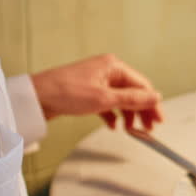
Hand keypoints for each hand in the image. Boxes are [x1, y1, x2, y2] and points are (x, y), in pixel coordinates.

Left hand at [30, 54, 162, 129]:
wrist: (37, 97)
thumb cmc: (65, 92)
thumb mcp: (104, 99)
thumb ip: (132, 99)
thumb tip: (155, 97)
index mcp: (113, 66)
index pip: (142, 85)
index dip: (152, 103)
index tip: (158, 120)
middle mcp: (107, 71)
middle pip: (133, 91)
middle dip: (141, 110)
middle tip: (147, 128)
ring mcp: (97, 81)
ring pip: (120, 98)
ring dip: (127, 114)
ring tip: (130, 129)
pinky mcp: (88, 91)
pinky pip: (107, 103)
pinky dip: (112, 114)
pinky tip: (113, 125)